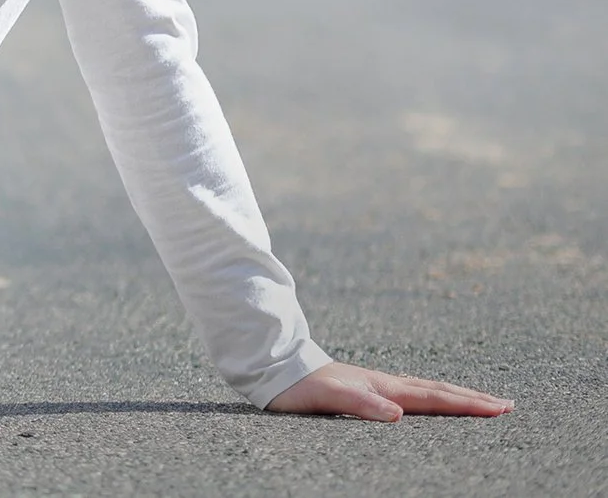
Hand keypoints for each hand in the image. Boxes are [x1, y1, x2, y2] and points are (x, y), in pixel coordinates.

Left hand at [266, 361, 511, 420]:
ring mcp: (377, 384)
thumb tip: (397, 414)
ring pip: (427, 390)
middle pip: (439, 392)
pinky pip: (411, 393)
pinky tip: (430, 401)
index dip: (469, 404)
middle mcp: (386, 384)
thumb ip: (361, 405)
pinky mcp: (366, 388)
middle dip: (473, 399)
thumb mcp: (329, 398)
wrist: (275, 368)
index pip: (435, 398)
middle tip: (507, 404)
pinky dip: (432, 397)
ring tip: (480, 400)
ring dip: (456, 396)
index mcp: (384, 387)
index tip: (501, 408)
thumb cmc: (301, 387)